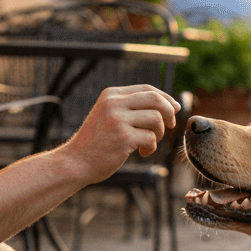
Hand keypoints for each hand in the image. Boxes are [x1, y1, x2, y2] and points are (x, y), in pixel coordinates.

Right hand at [60, 85, 180, 183]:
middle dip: (169, 112)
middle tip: (170, 125)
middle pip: (156, 99)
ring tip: (148, 143)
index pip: (148, 89)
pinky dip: (152, 147)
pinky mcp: (123, 138)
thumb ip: (132, 107)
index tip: (174, 109)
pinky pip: (151, 138)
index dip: (166, 98)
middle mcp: (114, 103)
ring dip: (159, 133)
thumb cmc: (96, 141)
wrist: (75, 162)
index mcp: (111, 94)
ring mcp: (118, 120)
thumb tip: (171, 105)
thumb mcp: (109, 115)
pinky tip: (141, 152)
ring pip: (157, 119)